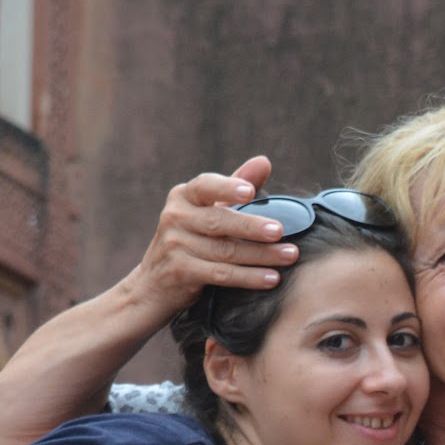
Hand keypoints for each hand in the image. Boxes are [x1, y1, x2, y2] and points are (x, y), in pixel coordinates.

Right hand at [124, 156, 295, 317]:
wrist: (154, 283)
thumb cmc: (191, 239)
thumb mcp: (207, 210)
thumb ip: (235, 187)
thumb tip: (264, 161)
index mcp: (184, 196)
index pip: (206, 186)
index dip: (227, 188)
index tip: (250, 192)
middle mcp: (175, 217)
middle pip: (219, 221)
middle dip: (251, 227)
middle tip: (279, 231)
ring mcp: (174, 245)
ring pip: (225, 251)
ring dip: (261, 255)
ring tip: (290, 256)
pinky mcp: (179, 271)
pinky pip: (221, 274)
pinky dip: (249, 277)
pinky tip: (272, 279)